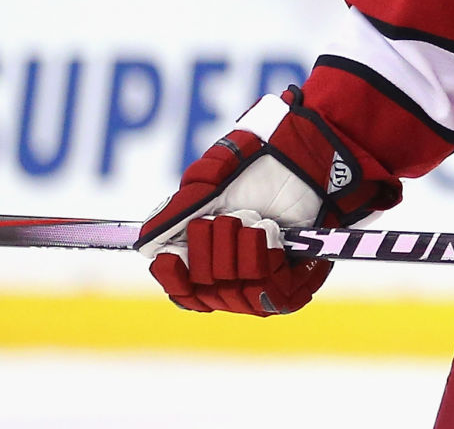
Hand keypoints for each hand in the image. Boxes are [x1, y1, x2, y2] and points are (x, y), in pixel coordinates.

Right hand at [139, 86, 398, 315]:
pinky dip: (265, 259)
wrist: (308, 157)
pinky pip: (269, 295)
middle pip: (205, 291)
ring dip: (241, 250)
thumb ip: (178, 210)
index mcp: (207, 253)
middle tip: (232, 215)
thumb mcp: (210, 179)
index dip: (174, 278)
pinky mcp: (293, 286)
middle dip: (212, 248)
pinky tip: (271, 235)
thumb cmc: (259, 163)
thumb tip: (145, 244)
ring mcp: (263, 283)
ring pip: (234, 294)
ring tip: (255, 219)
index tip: (173, 257)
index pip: (182, 290)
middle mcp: (232, 275)